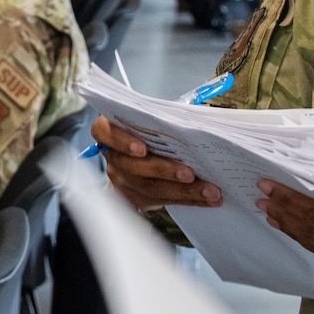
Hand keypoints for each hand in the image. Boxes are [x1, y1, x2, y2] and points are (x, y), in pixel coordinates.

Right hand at [92, 114, 221, 211]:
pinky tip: (208, 198)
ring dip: (184, 190)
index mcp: (112, 130)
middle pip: (134, 167)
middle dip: (165, 171)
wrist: (144, 157)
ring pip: (152, 189)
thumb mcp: (157, 117)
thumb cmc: (152, 132)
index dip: (122, 141)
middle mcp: (114, 158)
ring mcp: (124, 181)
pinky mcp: (137, 198)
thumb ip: (168, 114)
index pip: (104, 132)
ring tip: (209, 190)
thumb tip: (197, 112)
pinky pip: (164, 201)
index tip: (143, 148)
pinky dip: (189, 199)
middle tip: (189, 173)